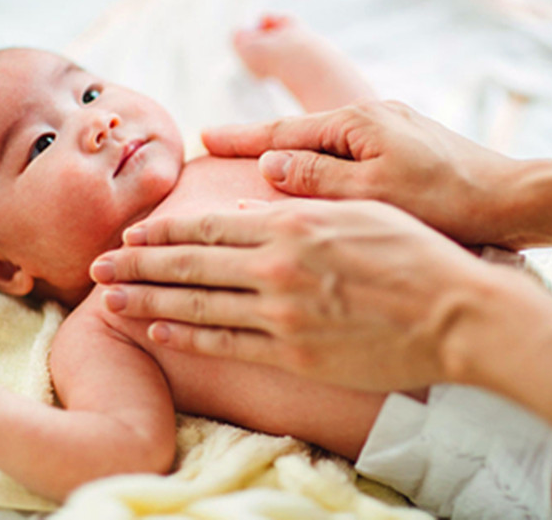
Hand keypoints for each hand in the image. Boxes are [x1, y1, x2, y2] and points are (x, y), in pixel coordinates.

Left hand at [92, 198, 505, 390]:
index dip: (163, 229)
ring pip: (196, 304)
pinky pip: (225, 344)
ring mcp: (282, 314)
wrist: (455, 312)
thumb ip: (301, 202)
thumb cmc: (416, 251)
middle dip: (136, 264)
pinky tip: (156, 330)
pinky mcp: (294, 353)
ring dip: (145, 300)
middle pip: (189, 263)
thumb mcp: (359, 208)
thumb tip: (251, 198)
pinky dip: (185, 336)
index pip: (209, 224)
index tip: (131, 233)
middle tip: (96, 266)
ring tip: (107, 300)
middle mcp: (278, 266)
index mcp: (293, 223)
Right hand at [201, 100, 526, 245]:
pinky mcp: (409, 149)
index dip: (242, 139)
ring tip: (255, 161)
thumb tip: (269, 164)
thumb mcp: (374, 194)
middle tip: (215, 142)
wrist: (516, 201)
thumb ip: (318, 178)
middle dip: (257, 139)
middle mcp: (373, 117)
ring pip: (326, 142)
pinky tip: (315, 175)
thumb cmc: (447, 201)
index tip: (204, 138)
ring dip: (289, 151)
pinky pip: (350, 153)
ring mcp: (393, 131)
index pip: (284, 131)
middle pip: (302, 130)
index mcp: (359, 123)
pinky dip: (322, 163)